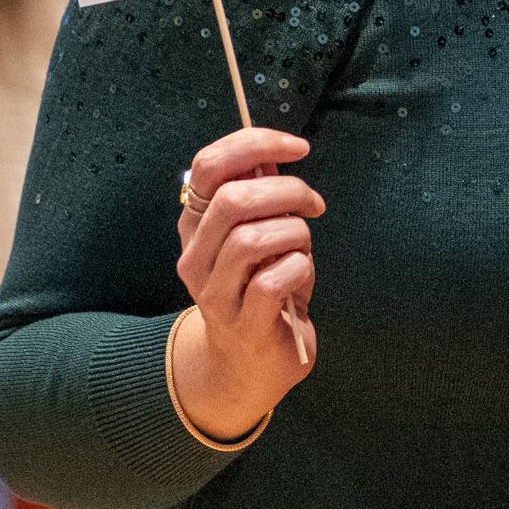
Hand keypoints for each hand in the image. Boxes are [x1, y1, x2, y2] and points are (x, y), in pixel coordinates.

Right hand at [168, 127, 319, 440]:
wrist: (249, 363)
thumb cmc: (262, 288)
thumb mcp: (259, 236)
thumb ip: (261, 197)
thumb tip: (276, 152)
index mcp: (196, 226)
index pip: (207, 167)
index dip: (254, 145)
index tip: (298, 147)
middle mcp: (195, 257)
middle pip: (232, 201)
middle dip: (287, 191)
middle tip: (313, 205)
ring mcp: (215, 293)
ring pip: (252, 239)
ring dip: (295, 234)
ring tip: (302, 248)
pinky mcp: (243, 324)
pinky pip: (274, 279)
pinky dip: (300, 268)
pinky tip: (301, 276)